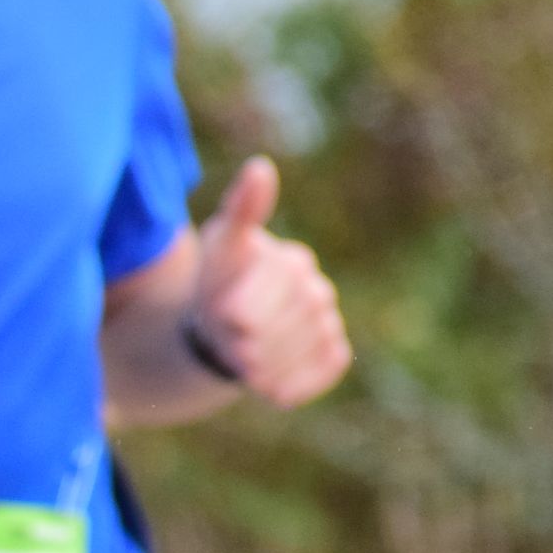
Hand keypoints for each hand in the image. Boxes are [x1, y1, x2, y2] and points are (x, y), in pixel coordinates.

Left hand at [189, 157, 349, 407]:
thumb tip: (261, 167)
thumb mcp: (219, 249)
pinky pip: (324, 371)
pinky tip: (272, 386)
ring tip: (243, 361)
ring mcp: (327, 322)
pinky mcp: (334, 352)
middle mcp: (317, 289)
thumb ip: (240, 214)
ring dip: (263, 369)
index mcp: (292, 262)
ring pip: (296, 356)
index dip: (236, 317)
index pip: (264, 300)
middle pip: (277, 333)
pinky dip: (296, 385)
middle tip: (228, 342)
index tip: (223, 318)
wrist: (224, 330)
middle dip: (244, 345)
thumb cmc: (218, 284)